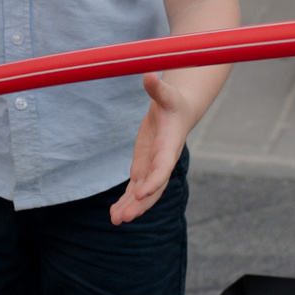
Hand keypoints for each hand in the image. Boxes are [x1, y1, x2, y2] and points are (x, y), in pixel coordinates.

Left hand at [112, 70, 203, 224]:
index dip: (153, 182)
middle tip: (124, 218)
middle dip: (140, 204)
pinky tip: (114, 214)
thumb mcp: (166, 93)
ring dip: (131, 207)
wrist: (180, 111)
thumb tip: (148, 73)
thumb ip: (157, 88)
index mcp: (170, 146)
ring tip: (115, 221)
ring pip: (143, 193)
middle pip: (153, 188)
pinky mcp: (144, 168)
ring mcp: (152, 167)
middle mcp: (163, 161)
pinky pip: (135, 189)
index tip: (140, 193)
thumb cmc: (173, 101)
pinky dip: (126, 201)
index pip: (163, 168)